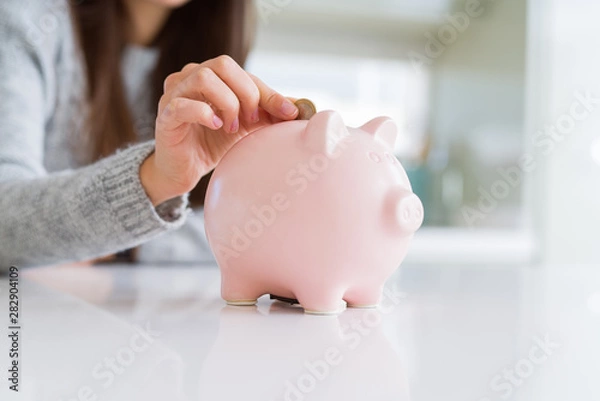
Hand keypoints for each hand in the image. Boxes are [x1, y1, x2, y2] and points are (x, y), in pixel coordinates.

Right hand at [140, 55, 298, 205]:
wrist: (184, 170)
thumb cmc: (213, 143)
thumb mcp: (247, 126)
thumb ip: (270, 113)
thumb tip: (302, 108)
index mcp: (211, 77)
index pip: (242, 72)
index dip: (267, 91)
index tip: (286, 114)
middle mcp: (190, 78)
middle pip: (222, 64)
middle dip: (245, 92)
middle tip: (252, 120)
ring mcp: (174, 94)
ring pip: (203, 78)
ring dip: (227, 103)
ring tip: (232, 128)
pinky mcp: (165, 116)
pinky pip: (182, 105)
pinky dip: (205, 114)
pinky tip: (217, 128)